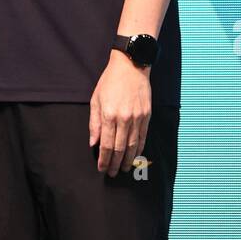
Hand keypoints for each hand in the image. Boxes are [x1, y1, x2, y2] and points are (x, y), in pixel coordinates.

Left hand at [88, 50, 151, 177]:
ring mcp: (137, 117)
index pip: (105, 144)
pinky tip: (135, 156)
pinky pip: (143, 137)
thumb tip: (93, 143)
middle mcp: (123, 118)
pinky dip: (139, 149)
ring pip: (132, 145)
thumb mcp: (96, 99)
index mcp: (109, 114)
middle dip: (114, 163)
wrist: (131, 66)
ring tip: (123, 168)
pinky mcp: (147, 115)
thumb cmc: (110, 81)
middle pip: (119, 148)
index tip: (101, 168)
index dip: (103, 159)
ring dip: (127, 160)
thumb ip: (94, 123)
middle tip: (111, 173)